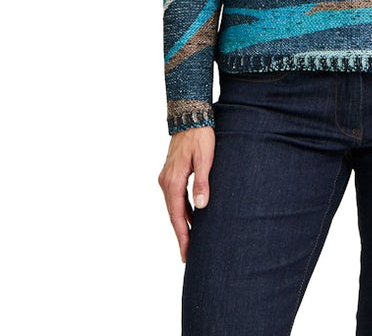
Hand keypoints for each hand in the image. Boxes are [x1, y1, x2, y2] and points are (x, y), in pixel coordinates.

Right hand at [158, 126, 214, 261]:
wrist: (190, 115)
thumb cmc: (201, 136)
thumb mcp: (205, 159)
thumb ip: (202, 183)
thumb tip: (201, 207)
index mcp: (173, 181)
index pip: (177, 216)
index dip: (183, 236)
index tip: (186, 254)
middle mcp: (166, 181)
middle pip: (173, 214)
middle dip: (181, 235)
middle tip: (188, 256)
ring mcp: (166, 177)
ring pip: (174, 206)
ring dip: (182, 223)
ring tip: (191, 241)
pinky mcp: (171, 173)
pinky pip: (176, 197)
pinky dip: (183, 210)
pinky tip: (193, 217)